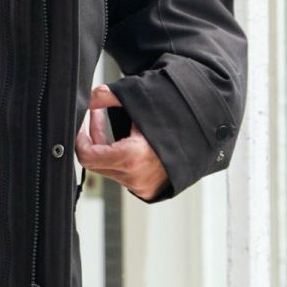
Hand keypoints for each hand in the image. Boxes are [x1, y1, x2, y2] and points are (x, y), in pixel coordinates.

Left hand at [75, 83, 168, 200]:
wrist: (206, 133)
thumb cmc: (176, 115)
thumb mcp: (140, 100)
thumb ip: (108, 96)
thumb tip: (89, 96)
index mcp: (132, 158)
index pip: (88, 155)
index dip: (80, 137)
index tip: (82, 120)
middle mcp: (136, 178)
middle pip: (95, 163)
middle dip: (91, 138)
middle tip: (94, 116)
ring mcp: (142, 186)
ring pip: (108, 169)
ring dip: (104, 148)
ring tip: (109, 123)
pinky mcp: (148, 190)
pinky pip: (122, 174)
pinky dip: (117, 158)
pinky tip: (124, 140)